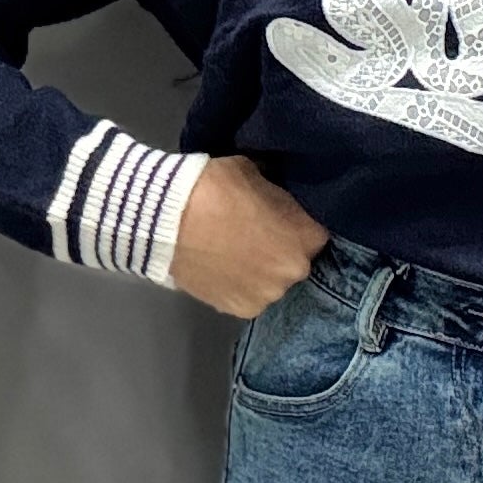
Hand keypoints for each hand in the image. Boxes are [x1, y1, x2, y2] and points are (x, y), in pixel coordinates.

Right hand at [168, 154, 330, 316]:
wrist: (166, 219)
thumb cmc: (214, 188)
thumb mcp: (255, 172)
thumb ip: (275, 192)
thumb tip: (276, 194)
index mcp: (307, 236)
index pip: (316, 233)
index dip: (295, 225)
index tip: (279, 220)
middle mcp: (295, 270)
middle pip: (295, 261)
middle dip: (279, 250)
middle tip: (253, 236)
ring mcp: (268, 294)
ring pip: (271, 282)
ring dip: (260, 271)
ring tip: (233, 254)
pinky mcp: (241, 310)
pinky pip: (248, 297)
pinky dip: (239, 287)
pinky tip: (222, 270)